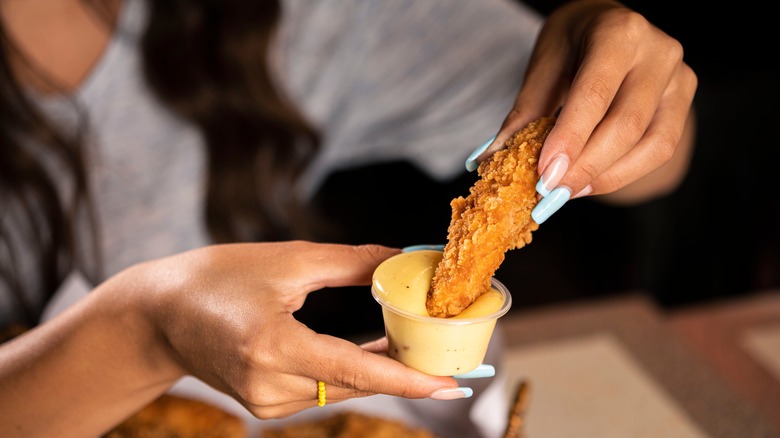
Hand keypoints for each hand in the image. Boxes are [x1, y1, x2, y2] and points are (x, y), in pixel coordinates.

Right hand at [140, 241, 467, 417]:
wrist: (159, 313)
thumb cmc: (217, 277)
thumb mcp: (288, 259)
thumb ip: (350, 262)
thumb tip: (399, 258)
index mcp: (271, 346)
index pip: (354, 370)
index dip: (408, 379)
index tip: (452, 385)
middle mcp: (267, 385)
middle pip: (355, 383)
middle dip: (403, 370)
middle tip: (448, 356)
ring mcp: (264, 402)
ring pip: (342, 390)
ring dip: (378, 370)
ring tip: (415, 345)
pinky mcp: (263, 405)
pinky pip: (323, 391)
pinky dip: (350, 374)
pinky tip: (374, 351)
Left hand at [468, 0, 696, 221]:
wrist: (611, 31)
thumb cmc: (572, 46)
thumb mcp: (544, 66)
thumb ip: (525, 112)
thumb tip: (492, 160)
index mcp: (617, 32)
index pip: (593, 94)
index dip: (570, 139)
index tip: (545, 174)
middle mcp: (657, 51)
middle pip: (625, 125)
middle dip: (585, 167)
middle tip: (551, 193)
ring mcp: (679, 77)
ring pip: (651, 145)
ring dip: (605, 177)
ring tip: (568, 191)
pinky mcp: (684, 103)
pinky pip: (661, 150)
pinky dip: (623, 174)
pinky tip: (591, 183)